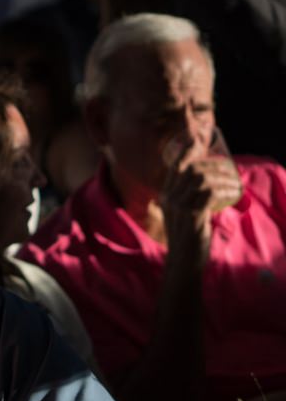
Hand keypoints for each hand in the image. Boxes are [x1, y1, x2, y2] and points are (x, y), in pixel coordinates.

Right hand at [160, 138, 240, 264]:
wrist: (183, 261)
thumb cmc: (186, 239)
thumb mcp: (182, 216)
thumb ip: (188, 201)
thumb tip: (207, 188)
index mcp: (165, 198)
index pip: (175, 168)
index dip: (186, 151)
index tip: (195, 139)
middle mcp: (169, 200)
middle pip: (192, 170)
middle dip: (212, 164)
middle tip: (228, 167)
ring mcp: (179, 207)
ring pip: (202, 179)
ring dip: (222, 177)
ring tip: (234, 182)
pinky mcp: (192, 215)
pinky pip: (210, 193)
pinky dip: (223, 189)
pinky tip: (232, 192)